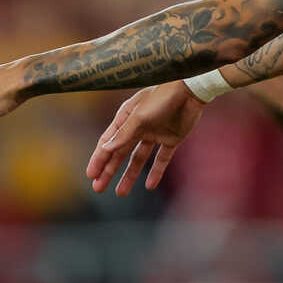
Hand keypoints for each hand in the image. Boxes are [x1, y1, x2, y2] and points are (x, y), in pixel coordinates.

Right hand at [85, 82, 206, 194]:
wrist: (191, 90)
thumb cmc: (162, 98)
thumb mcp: (140, 116)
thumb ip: (124, 134)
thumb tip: (105, 148)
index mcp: (126, 118)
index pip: (108, 142)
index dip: (99, 159)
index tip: (91, 175)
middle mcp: (138, 127)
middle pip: (120, 153)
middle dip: (109, 171)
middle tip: (98, 188)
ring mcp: (155, 133)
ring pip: (138, 159)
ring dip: (129, 175)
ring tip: (120, 192)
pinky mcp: (171, 138)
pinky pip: (161, 159)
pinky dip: (156, 172)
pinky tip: (149, 186)